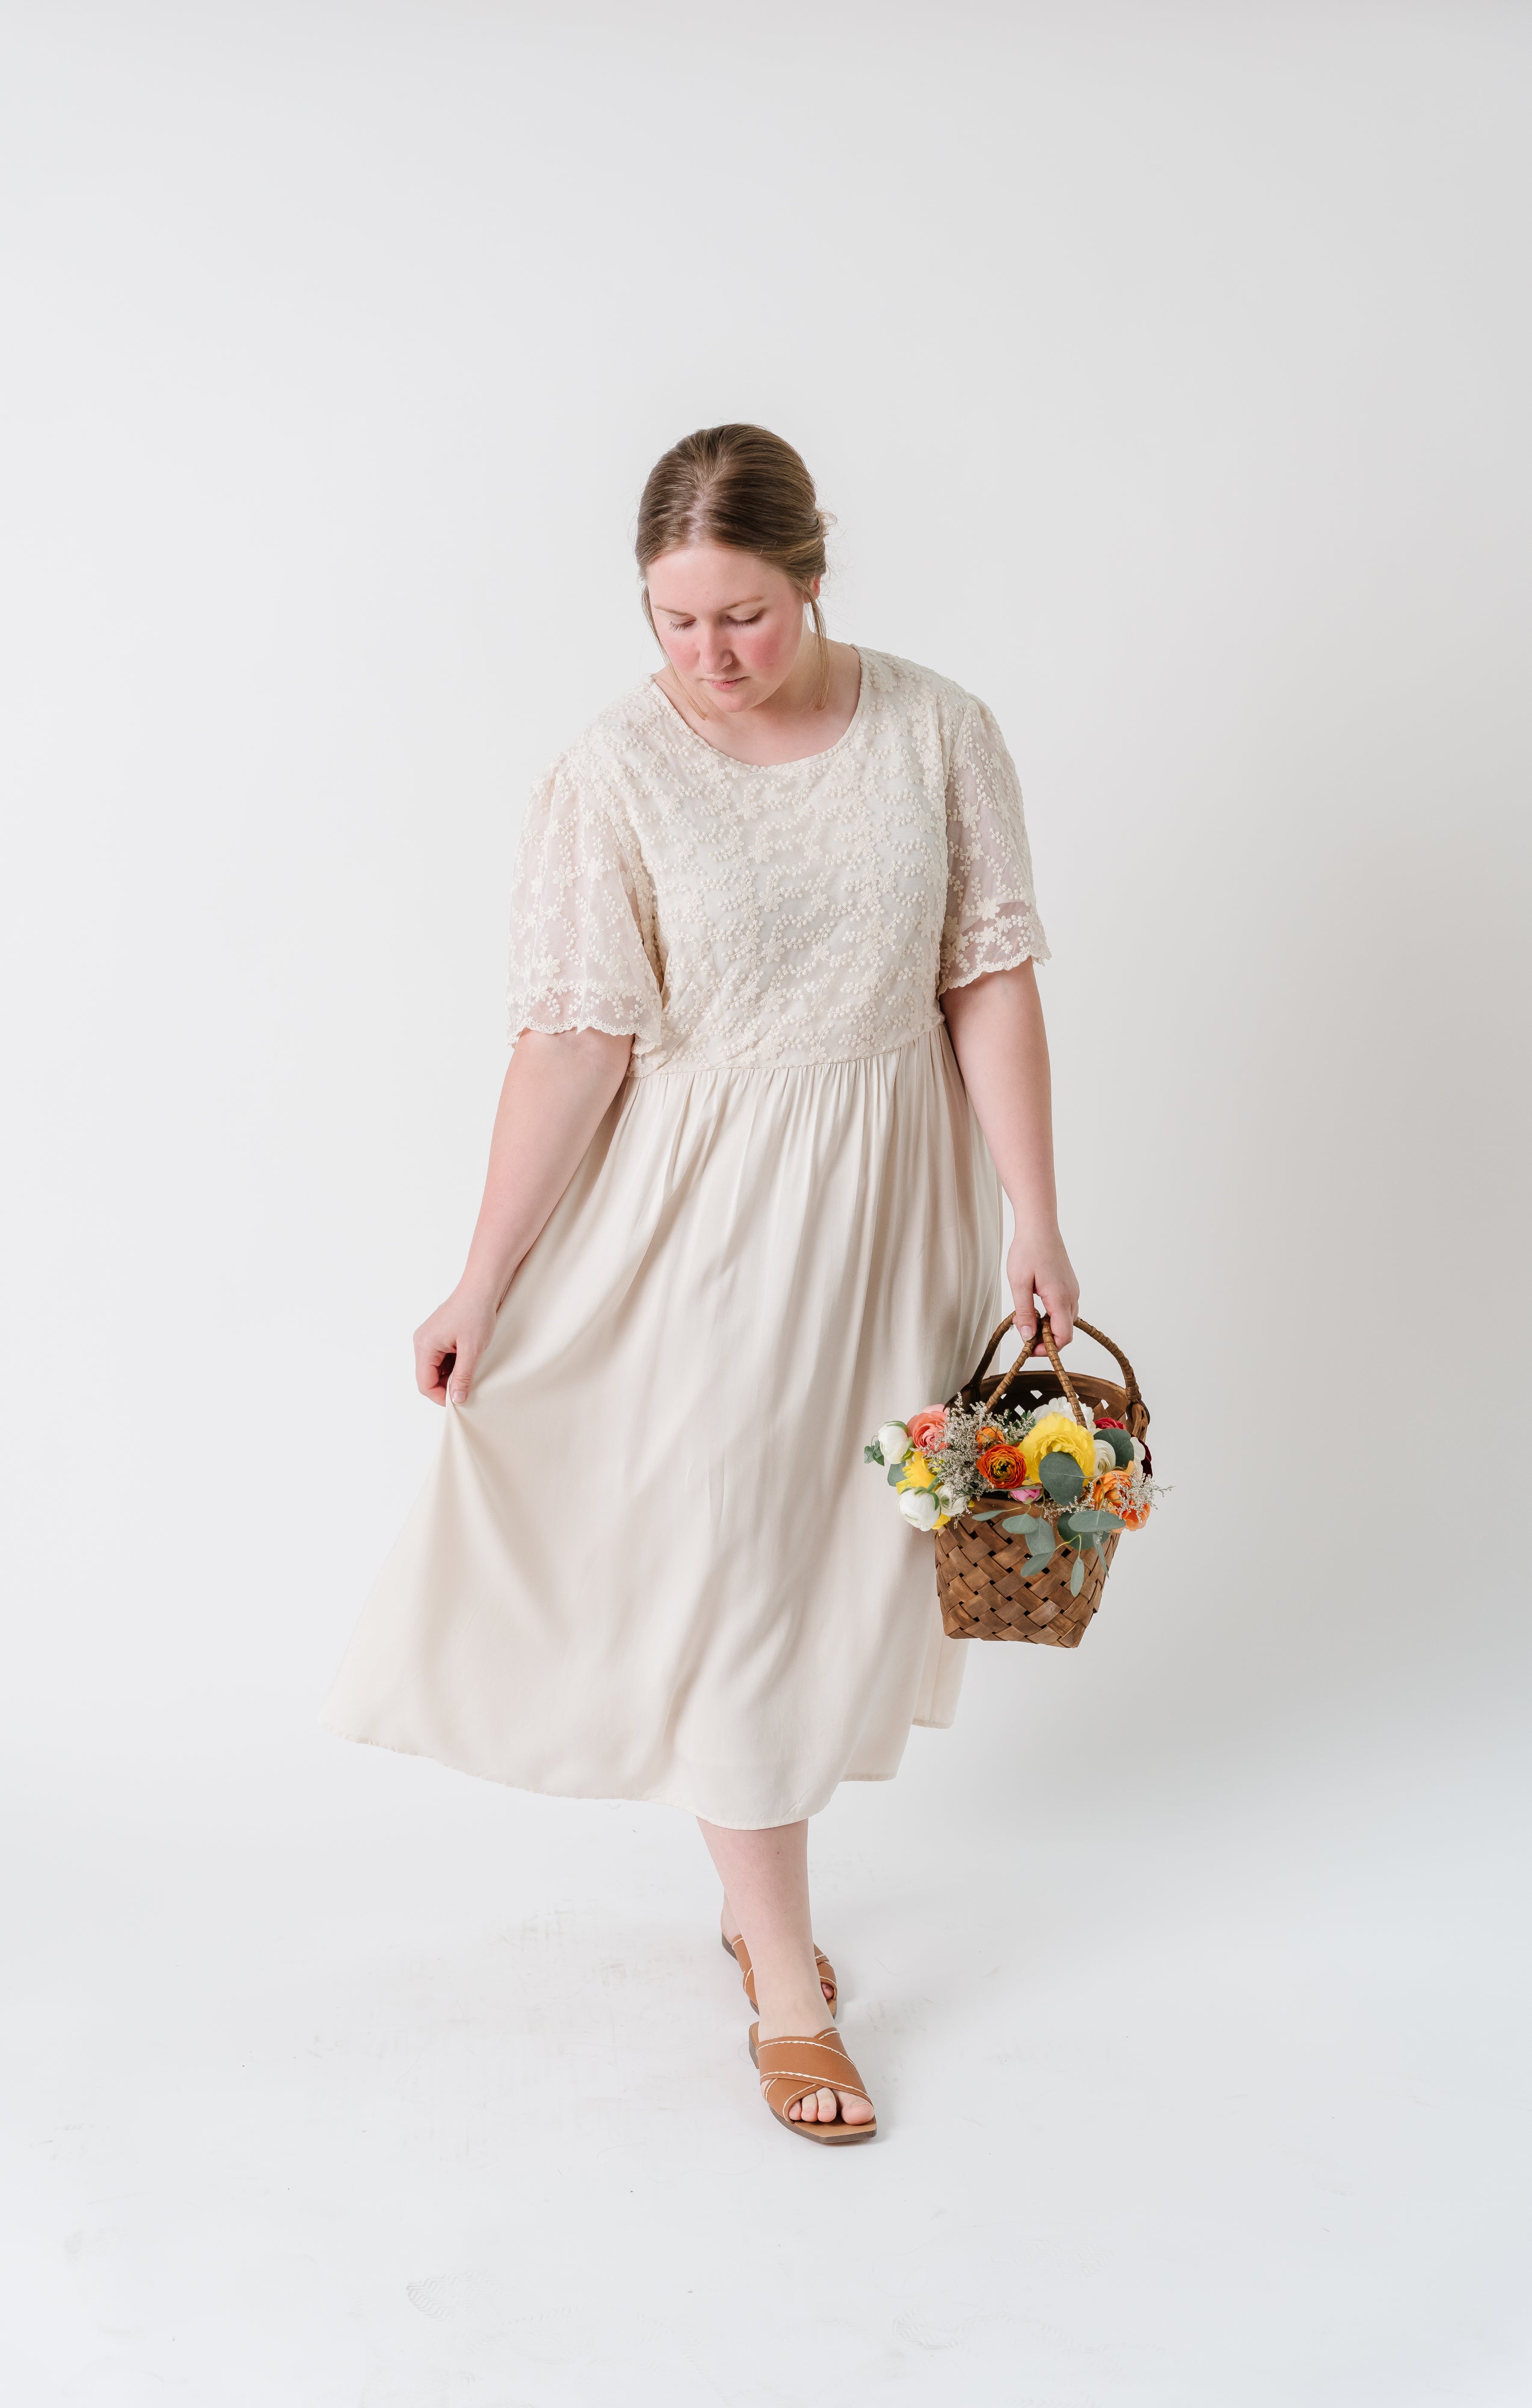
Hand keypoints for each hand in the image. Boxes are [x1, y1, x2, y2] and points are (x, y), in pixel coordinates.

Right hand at [413, 1286, 499, 1406]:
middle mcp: (421, 1342)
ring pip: (435, 1369)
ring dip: (450, 1375)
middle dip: (445, 1386)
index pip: (424, 1383)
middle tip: (467, 1388)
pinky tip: (467, 1361)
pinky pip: (440, 1358)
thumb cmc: (475, 1313)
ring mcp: (428, 1338)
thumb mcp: (472, 1350)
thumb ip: (463, 1377)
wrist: (480, 1289)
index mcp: (424, 1346)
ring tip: (469, 1371)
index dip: (440, 1397)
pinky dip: (452, 1365)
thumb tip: (456, 1400)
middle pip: (427, 1377)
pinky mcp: (436, 1336)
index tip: (459, 1402)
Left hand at [1006, 1225, 1078, 1353]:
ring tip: (1026, 1318)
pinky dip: (1050, 1315)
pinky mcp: (1068, 1285)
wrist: (1039, 1227)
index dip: (1046, 1348)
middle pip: (1064, 1331)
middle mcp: (1071, 1297)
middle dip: (1045, 1339)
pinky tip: (1034, 1306)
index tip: (1028, 1348)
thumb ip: (1025, 1312)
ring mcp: (1072, 1291)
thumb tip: (1027, 1336)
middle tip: (1022, 1331)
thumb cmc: (1028, 1251)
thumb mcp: (1019, 1284)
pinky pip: (1063, 1309)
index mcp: (1060, 1299)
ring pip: (1064, 1320)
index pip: (1063, 1337)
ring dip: (1047, 1327)